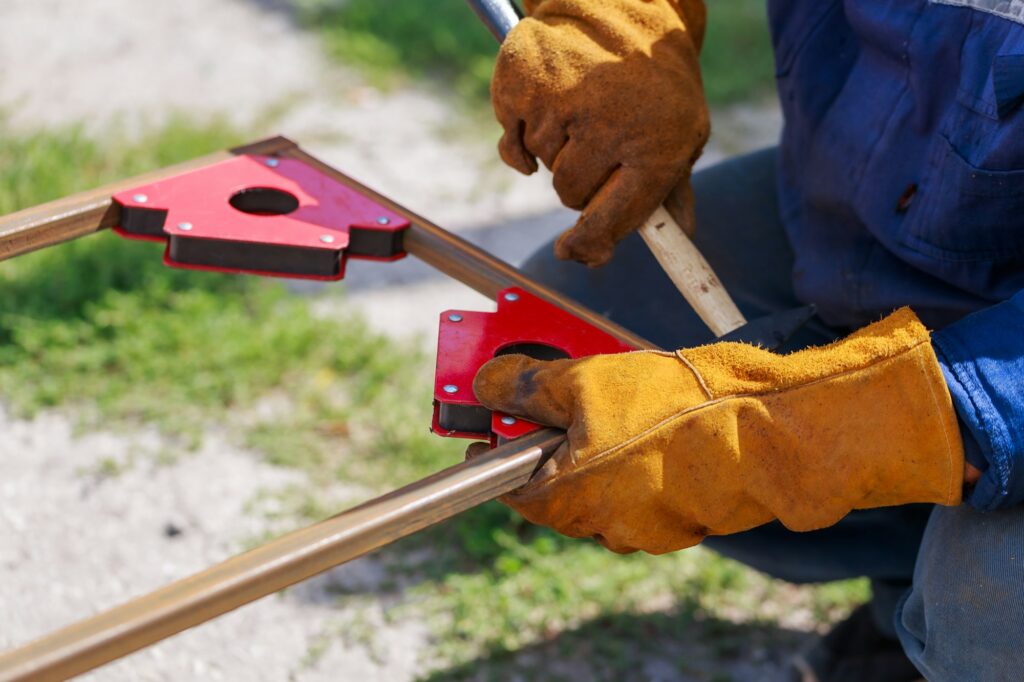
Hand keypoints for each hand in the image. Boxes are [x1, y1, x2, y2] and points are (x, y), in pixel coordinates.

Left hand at [473, 309, 964, 553]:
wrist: (768, 430)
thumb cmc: (677, 408)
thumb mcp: (587, 380)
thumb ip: (527, 385)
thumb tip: (486, 384)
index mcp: (569, 498)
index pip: (510, 489)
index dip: (495, 453)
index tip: (489, 429)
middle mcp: (604, 526)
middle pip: (556, 487)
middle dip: (552, 443)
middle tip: (562, 400)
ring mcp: (646, 528)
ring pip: (601, 487)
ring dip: (597, 451)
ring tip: (619, 404)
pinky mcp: (682, 520)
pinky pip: (643, 491)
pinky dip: (637, 461)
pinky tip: (655, 426)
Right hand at [492, 0, 709, 265]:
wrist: (620, 1)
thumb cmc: (653, 79)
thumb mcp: (680, 129)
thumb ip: (672, 187)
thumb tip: (678, 236)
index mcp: (659, 145)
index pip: (614, 218)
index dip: (591, 243)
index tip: (575, 252)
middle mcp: (611, 125)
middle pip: (570, 194)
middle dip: (578, 180)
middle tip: (594, 143)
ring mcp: (563, 103)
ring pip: (542, 165)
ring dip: (555, 149)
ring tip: (579, 106)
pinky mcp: (523, 85)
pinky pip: (512, 145)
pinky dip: (522, 136)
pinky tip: (548, 104)